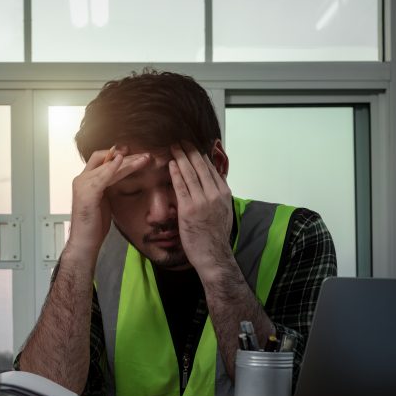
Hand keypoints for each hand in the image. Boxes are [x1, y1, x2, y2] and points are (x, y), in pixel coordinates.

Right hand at [67, 146, 149, 261]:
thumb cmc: (94, 225)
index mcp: (85, 180)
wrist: (84, 242)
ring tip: (145, 159)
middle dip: (127, 156)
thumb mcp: (104, 200)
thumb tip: (121, 176)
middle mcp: (81, 179)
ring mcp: (83, 185)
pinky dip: (112, 167)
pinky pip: (102, 177)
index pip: (101, 159)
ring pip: (108, 166)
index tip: (135, 153)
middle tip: (146, 155)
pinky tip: (122, 160)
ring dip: (128, 161)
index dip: (117, 154)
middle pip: (105, 159)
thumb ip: (108, 186)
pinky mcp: (88, 194)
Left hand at [168, 144, 232, 276]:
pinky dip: (175, 173)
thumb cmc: (216, 235)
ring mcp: (202, 201)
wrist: (213, 254)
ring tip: (173, 147)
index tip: (193, 147)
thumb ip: (218, 195)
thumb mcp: (224, 211)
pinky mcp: (188, 209)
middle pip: (200, 167)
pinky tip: (171, 164)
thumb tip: (214, 182)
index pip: (211, 169)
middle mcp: (214, 194)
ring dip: (181, 158)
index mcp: (224, 193)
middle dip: (190, 152)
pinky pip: (181, 187)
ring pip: (190, 173)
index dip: (201, 156)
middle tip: (181, 141)